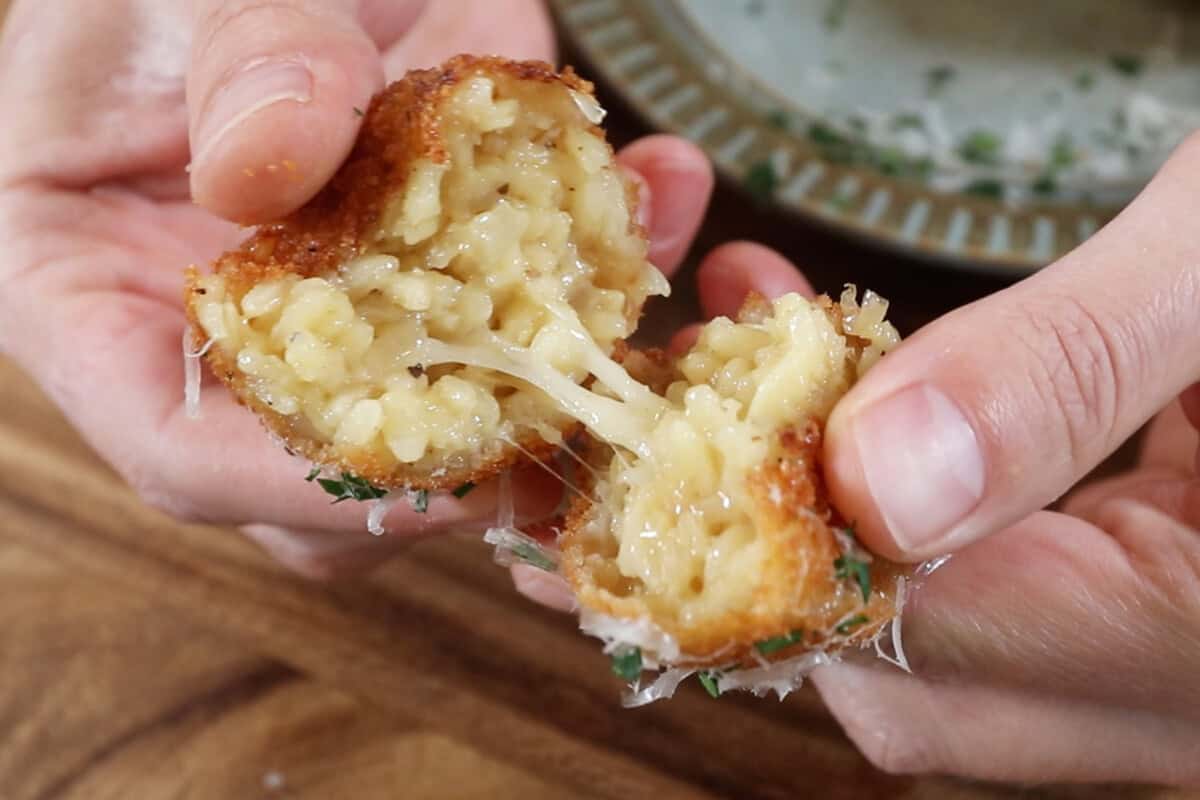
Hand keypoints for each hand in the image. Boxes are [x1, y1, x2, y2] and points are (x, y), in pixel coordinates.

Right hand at [0, 0, 714, 578]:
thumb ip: (243, 61)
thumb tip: (268, 165)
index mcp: (100, 299)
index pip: (178, 452)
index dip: (290, 485)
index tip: (416, 471)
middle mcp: (231, 344)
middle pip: (328, 486)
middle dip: (456, 472)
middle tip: (559, 413)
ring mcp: (348, 323)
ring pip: (448, 435)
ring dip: (566, 387)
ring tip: (632, 287)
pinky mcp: (448, 277)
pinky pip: (537, 322)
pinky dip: (613, 269)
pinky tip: (664, 184)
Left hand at [511, 166, 1199, 784]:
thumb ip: (1068, 373)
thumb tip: (875, 482)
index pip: (927, 643)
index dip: (763, 559)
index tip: (652, 464)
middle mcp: (1187, 702)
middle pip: (906, 678)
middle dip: (765, 542)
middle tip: (690, 398)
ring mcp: (1173, 670)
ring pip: (936, 644)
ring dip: (817, 509)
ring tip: (757, 347)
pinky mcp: (1163, 611)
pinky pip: (992, 594)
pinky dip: (899, 503)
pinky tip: (864, 387)